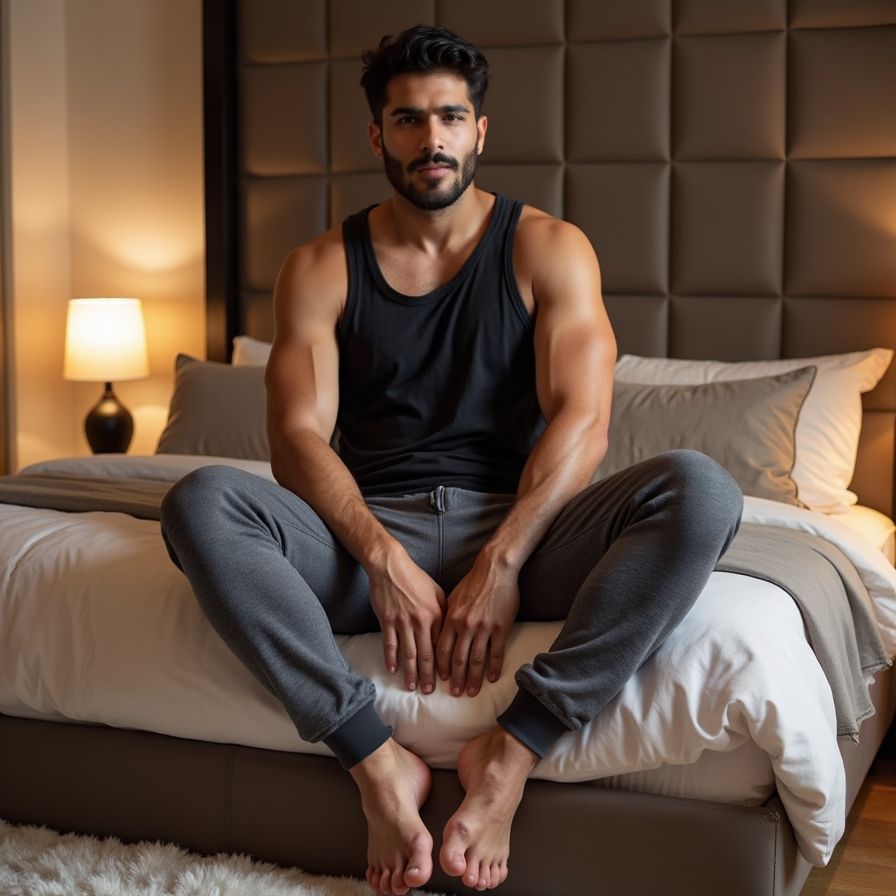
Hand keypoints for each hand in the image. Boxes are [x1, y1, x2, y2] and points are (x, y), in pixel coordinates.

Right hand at [367, 544, 445, 693]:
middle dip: (428, 675)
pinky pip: (390, 644)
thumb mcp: (437, 591)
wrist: (391, 566)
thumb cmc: (416, 578)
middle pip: (427, 654)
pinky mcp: (387, 621)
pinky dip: (391, 659)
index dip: (444, 664)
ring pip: (409, 653)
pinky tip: (392, 670)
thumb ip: (445, 611)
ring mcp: (403, 622)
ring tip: (412, 687)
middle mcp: (422, 621)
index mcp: (437, 614)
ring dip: (411, 672)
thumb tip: (451, 629)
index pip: (442, 645)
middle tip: (429, 691)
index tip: (446, 679)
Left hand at [436, 555, 519, 696]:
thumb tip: (438, 633)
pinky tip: (492, 678)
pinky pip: (496, 652)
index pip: (441, 649)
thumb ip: (446, 617)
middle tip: (455, 694)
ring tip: (472, 692)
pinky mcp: (501, 627)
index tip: (441, 680)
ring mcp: (484, 628)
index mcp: (451, 619)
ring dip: (473, 678)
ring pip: (476, 659)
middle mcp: (465, 626)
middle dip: (456, 679)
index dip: (440, 667)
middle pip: (458, 659)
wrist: (495, 569)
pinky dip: (494, 667)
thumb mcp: (452, 598)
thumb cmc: (473, 583)